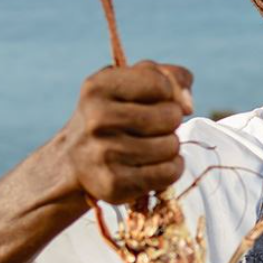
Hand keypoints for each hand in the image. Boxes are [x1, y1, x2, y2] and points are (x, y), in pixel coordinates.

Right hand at [60, 61, 193, 203]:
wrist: (75, 160)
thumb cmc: (114, 114)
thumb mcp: (131, 83)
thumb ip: (169, 77)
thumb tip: (187, 105)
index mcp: (98, 87)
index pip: (161, 84)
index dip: (168, 93)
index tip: (156, 101)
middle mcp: (96, 120)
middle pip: (170, 116)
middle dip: (170, 121)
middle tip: (152, 127)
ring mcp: (103, 154)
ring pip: (171, 146)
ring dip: (170, 146)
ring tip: (151, 145)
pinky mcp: (114, 184)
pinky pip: (168, 173)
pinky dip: (172, 168)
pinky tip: (155, 164)